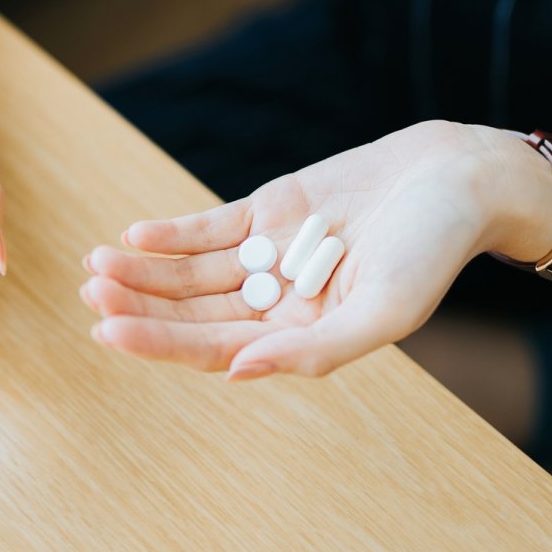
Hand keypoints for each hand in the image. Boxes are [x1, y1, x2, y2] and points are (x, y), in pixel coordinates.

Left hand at [80, 121, 551, 379]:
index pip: (215, 350)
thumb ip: (316, 352)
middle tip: (91, 294)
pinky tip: (135, 235)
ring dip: (145, 271)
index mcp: (304, 338)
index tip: (109, 330)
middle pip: (194, 312)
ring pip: (193, 273)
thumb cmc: (432, 252)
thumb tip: (236, 374)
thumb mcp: (385, 311)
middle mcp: (280, 304)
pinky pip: (210, 229)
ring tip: (97, 265)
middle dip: (141, 305)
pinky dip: (173, 233)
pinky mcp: (270, 212)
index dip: (160, 343)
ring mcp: (271, 257)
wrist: (459, 178)